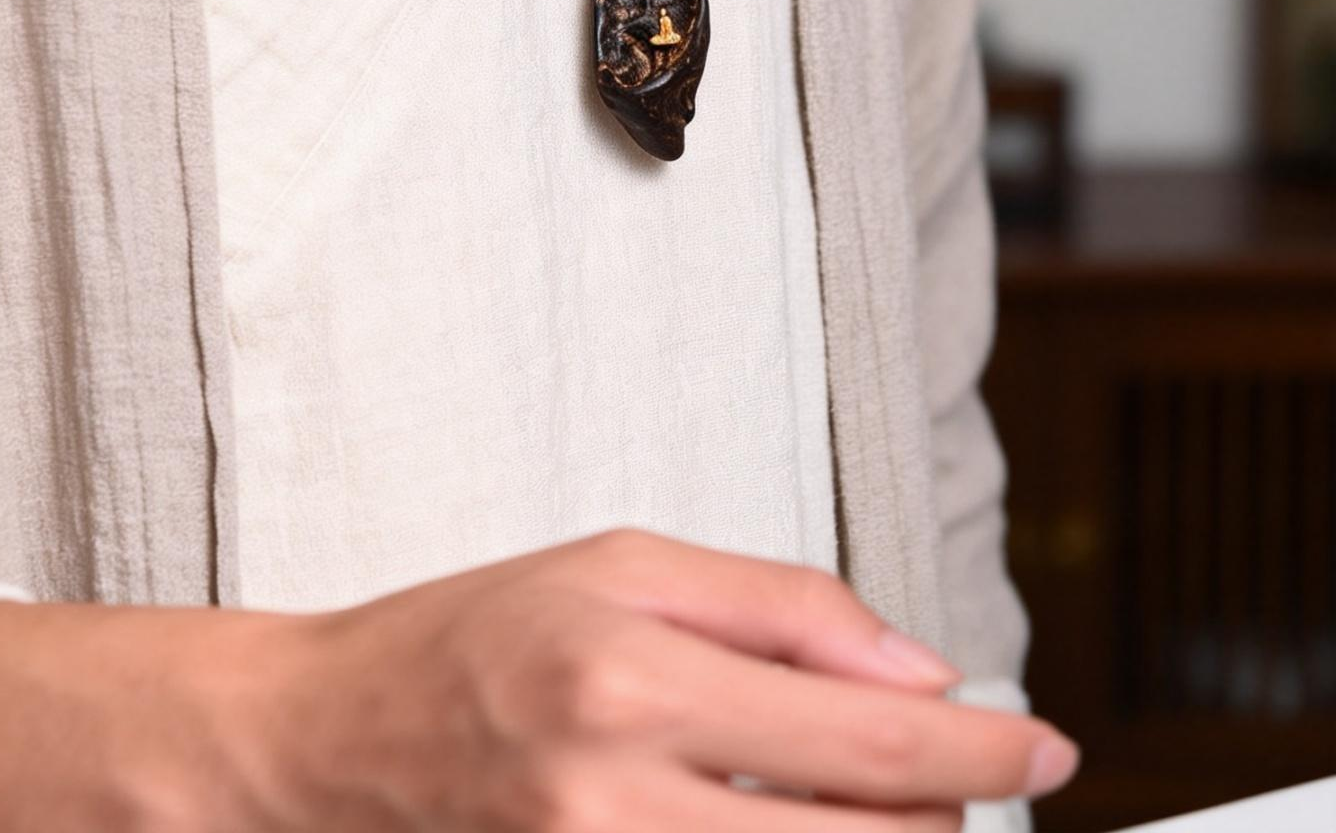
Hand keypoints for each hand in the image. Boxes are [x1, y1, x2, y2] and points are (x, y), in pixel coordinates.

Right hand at [0, 528, 1079, 828]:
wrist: (324, 744)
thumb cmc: (470, 635)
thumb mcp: (622, 562)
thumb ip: (776, 603)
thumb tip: (914, 662)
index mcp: (634, 672)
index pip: (863, 729)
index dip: (980, 746)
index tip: (1044, 746)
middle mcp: (620, 793)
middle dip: (943, 809)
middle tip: (972, 769)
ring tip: (893, 807)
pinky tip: (806, 831)